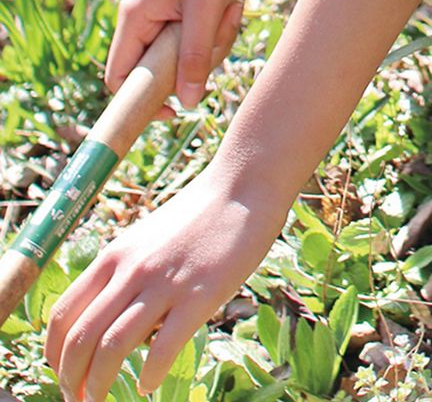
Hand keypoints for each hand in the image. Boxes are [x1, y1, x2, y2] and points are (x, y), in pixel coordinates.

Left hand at [44, 169, 285, 401]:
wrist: (244, 185)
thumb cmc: (200, 213)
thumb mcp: (148, 237)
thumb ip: (125, 270)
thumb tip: (111, 314)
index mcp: (114, 256)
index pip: (63, 315)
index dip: (54, 353)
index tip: (63, 372)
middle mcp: (131, 270)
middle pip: (80, 337)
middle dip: (71, 378)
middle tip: (78, 397)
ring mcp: (165, 283)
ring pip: (112, 347)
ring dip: (98, 384)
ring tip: (100, 399)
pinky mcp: (200, 294)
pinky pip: (164, 347)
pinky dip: (150, 374)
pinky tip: (149, 384)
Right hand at [105, 0, 247, 113]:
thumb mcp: (206, 6)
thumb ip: (194, 54)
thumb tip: (186, 102)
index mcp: (136, 19)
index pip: (120, 78)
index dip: (140, 100)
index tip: (174, 110)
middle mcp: (144, 21)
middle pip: (162, 70)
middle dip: (198, 59)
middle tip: (222, 27)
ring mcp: (165, 17)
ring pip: (188, 57)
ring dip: (215, 41)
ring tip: (231, 7)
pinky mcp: (185, 13)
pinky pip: (201, 40)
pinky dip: (219, 30)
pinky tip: (232, 5)